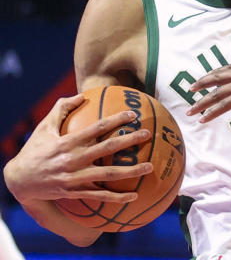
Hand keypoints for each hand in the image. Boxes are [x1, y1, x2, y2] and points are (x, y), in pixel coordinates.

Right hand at [3, 95, 152, 203]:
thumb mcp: (43, 128)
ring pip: (108, 175)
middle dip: (129, 140)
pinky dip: (117, 197)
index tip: (133, 115)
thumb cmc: (34, 150)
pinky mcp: (74, 192)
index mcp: (68, 142)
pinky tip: (134, 196)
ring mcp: (75, 177)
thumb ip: (61, 109)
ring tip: (150, 167)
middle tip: (148, 134)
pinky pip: (99, 196)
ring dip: (131, 171)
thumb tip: (81, 94)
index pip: (97, 128)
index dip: (116, 120)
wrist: (19, 181)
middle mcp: (73, 159)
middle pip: (107, 149)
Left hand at [186, 58, 230, 121]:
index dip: (220, 72)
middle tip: (191, 87)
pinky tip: (202, 118)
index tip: (211, 75)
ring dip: (201, 101)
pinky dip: (210, 111)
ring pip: (216, 92)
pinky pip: (222, 105)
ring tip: (190, 109)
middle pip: (218, 76)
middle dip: (204, 82)